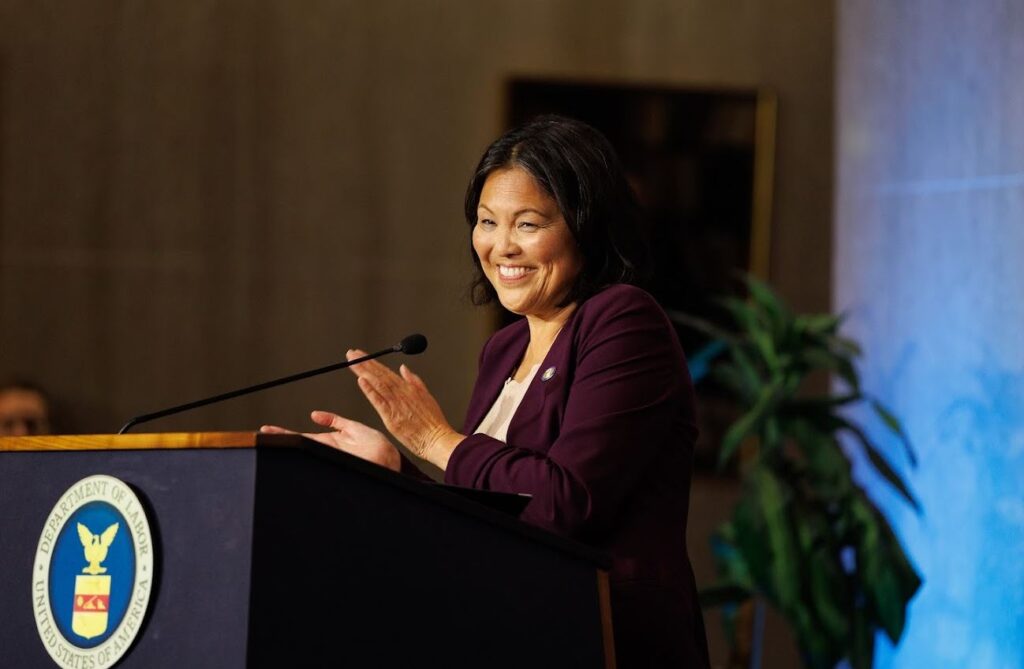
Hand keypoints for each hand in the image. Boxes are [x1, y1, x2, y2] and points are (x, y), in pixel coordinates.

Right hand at [260, 410, 400, 471]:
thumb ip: (335, 421)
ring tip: (272, 440)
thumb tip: (313, 415)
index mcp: (330, 442)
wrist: (391, 457)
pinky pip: (326, 454)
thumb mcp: (352, 429)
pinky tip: (301, 440)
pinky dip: (315, 449)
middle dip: (281, 440)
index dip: (285, 433)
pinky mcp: (343, 460)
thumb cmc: (375, 445)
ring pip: (309, 451)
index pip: (303, 437)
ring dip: (292, 445)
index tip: (266, 429)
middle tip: (260, 436)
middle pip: (300, 444)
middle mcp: (329, 451)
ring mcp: (334, 457)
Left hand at [346, 349, 462, 468]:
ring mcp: (396, 405)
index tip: (362, 356)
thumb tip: (404, 369)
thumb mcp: (427, 396)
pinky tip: (361, 381)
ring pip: (377, 384)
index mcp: (408, 388)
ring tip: (352, 362)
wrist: (437, 439)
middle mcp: (401, 394)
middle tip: (353, 354)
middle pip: (379, 375)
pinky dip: (369, 390)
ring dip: (364, 372)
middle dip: (364, 363)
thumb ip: (414, 381)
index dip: (373, 363)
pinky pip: (378, 401)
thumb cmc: (433, 423)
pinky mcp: (391, 417)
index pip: (387, 372)